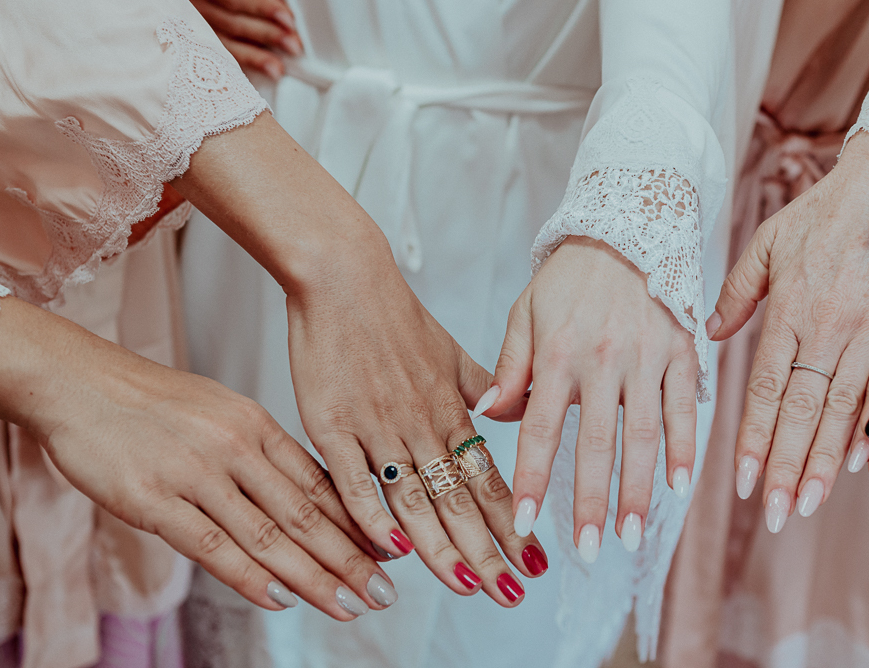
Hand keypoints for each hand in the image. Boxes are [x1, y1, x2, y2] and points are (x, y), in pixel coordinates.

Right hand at [0, 298, 393, 620]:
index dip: (357, 522)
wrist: (80, 383)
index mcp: (257, 426)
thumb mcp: (222, 412)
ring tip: (349, 604)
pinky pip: (212, 545)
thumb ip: (261, 453)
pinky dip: (251, 576)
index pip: (319, 483)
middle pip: (306, 513)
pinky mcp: (154, 499)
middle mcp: (236, 448)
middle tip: (385, 591)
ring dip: (314, 576)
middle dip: (351, 558)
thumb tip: (304, 494)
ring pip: (269, 535)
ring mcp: (196, 473)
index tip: (389, 552)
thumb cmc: (153, 403)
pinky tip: (282, 599)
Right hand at [183, 0, 301, 79]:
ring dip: (261, 54)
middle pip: (232, 22)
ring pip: (229, 43)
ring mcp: (198, 23)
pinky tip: (275, 72)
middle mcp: (194, 0)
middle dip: (268, 33)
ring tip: (287, 62)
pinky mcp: (206, 41)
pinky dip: (253, 64)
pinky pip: (228, 57)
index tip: (289, 17)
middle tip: (296, 44)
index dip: (261, 8)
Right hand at [287, 254, 546, 606]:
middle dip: (490, 552)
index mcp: (452, 411)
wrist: (344, 276)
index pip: (490, 479)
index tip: (537, 561)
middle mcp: (422, 424)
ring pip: (415, 498)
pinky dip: (372, 514)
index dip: (514, 522)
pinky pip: (353, 478)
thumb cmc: (395, 316)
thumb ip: (482, 389)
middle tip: (513, 593)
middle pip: (460, 500)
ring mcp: (378, 426)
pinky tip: (391, 549)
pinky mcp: (331, 424)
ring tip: (469, 586)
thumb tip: (507, 416)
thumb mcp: (451, 352)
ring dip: (443, 548)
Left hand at [488, 237, 697, 558]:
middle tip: (589, 550)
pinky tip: (680, 486)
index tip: (526, 525)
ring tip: (631, 535)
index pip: (542, 430)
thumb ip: (510, 366)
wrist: (629, 224)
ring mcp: (647, 357)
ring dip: (638, 490)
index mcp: (559, 353)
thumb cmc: (570, 275)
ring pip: (644, 435)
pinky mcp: (682, 350)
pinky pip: (686, 408)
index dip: (534, 481)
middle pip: (597, 444)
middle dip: (592, 503)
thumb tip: (489, 418)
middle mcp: (604, 360)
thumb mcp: (526, 312)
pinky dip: (686, 448)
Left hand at [707, 130, 868, 531]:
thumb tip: (709, 334)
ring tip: (811, 504)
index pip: (767, 388)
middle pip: (803, 410)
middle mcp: (830, 325)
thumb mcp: (770, 240)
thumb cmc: (826, 210)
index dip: (756, 438)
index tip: (744, 483)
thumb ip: (740, 290)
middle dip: (788, 467)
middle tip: (776, 516)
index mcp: (791, 307)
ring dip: (828, 460)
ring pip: (846, 408)